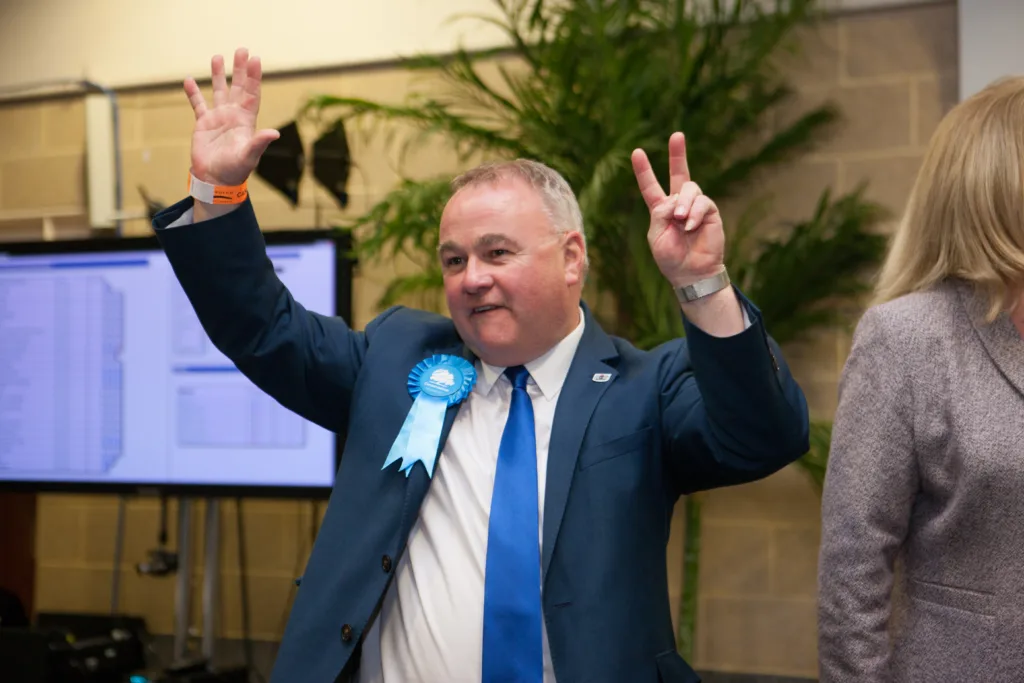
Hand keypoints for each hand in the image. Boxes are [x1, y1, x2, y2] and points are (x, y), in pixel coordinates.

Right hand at [184, 48, 278, 186]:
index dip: (254, 77)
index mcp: (246, 121)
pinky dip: (193, 93)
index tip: (255, 59)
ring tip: (217, 57)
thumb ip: (259, 143)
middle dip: (240, 69)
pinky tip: (188, 80)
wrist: (215, 180)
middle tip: (241, 50)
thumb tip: (275, 133)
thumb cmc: (235, 170)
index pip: (252, 94)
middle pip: (238, 87)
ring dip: (217, 75)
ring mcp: (218, 118)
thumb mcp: (248, 156)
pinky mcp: (203, 124)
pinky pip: (198, 105)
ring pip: (219, 91)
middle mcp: (233, 116)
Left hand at [631, 132, 724, 288]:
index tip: (637, 152)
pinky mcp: (710, 212)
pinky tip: (690, 226)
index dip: (644, 170)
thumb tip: (675, 200)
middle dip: (678, 154)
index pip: (651, 187)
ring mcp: (695, 206)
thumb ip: (660, 214)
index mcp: (661, 210)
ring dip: (683, 204)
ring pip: (690, 189)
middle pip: (679, 174)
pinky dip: (694, 214)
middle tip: (677, 135)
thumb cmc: (670, 258)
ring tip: (680, 220)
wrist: (690, 273)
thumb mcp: (656, 235)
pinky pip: (702, 203)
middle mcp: (678, 204)